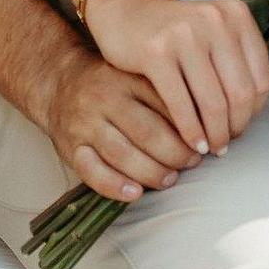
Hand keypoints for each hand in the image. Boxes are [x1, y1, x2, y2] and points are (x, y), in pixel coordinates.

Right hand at [36, 53, 205, 204]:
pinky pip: (92, 171)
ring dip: (152, 172)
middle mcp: (104, 98)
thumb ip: (166, 92)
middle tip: (193, 162)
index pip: (165, 104)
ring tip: (170, 179)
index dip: (191, 127)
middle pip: (147, 132)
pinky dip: (115, 186)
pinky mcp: (70, 148)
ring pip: (122, 154)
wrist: (59, 83)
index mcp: (127, 77)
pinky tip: (135, 193)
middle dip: (176, 153)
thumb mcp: (137, 74)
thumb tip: (209, 123)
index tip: (207, 140)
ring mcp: (85, 124)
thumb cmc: (111, 84)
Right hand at [81, 0, 268, 154]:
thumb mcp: (222, 35)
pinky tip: (191, 143)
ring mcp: (184, 35)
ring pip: (212, 103)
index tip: (242, 125)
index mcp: (236, 15)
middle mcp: (214, 20)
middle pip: (239, 94)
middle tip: (226, 143)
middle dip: (235, 127)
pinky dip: (190, 131)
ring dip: (214, 134)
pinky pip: (181, 104)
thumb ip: (258, 61)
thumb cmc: (180, 30)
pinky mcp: (155, 52)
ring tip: (210, 148)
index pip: (260, 78)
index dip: (254, 111)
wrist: (129, 10)